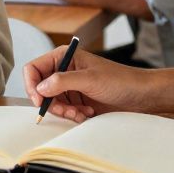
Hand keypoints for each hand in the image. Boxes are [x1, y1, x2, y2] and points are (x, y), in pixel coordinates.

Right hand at [23, 46, 156, 122]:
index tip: (39, 101)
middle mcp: (63, 70)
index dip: (32, 85)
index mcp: (63, 57)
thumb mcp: (89, 79)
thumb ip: (62, 81)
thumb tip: (39, 89)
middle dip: (52, 103)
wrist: (141, 96)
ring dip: (64, 111)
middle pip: (40, 89)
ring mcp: (70, 86)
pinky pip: (63, 110)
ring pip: (51, 102)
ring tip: (81, 113)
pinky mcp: (77, 100)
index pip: (33, 69)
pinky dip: (72, 115)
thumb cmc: (120, 81)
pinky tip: (87, 114)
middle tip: (67, 111)